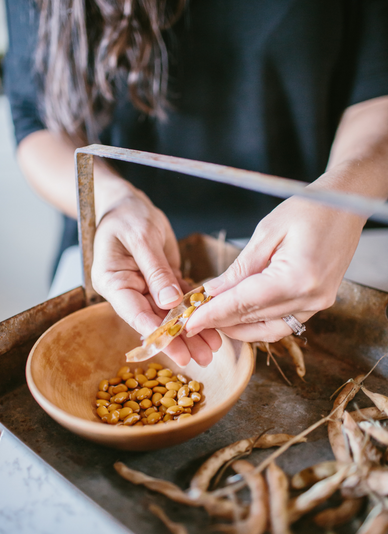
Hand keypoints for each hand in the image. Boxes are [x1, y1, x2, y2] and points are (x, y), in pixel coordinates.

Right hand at [91, 189, 220, 365]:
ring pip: (168, 315)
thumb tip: (169, 302)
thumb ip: (155, 270)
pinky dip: (193, 312)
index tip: (174, 348)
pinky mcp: (161, 282)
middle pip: (153, 319)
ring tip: (211, 348)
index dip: (154, 331)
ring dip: (189, 331)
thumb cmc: (127, 215)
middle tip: (198, 358)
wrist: (128, 204)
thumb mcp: (142, 238)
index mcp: (112, 281)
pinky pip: (178, 301)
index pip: (132, 311)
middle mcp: (127, 289)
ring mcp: (144, 288)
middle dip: (176, 340)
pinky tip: (211, 324)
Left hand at [185, 195, 364, 341]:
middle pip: (254, 319)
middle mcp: (310, 298)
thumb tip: (213, 293)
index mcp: (297, 278)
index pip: (243, 304)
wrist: (346, 204)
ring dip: (239, 327)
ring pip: (269, 330)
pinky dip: (259, 323)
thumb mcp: (267, 232)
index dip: (213, 315)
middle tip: (193, 320)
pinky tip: (240, 316)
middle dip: (220, 321)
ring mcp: (318, 304)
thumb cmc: (308, 208)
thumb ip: (240, 268)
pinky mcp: (319, 302)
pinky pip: (284, 323)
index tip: (188, 323)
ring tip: (213, 319)